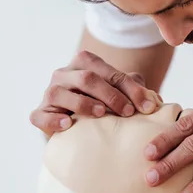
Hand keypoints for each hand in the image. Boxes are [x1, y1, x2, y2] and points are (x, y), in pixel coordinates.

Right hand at [30, 51, 161, 135]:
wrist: (77, 130)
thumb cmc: (103, 107)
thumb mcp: (119, 96)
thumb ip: (134, 91)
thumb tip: (153, 99)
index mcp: (84, 63)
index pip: (109, 71)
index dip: (130, 88)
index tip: (147, 106)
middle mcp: (64, 74)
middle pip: (87, 78)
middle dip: (111, 95)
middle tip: (128, 112)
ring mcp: (49, 93)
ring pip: (60, 92)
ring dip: (82, 103)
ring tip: (101, 114)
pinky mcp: (39, 114)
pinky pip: (40, 115)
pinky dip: (53, 120)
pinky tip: (68, 125)